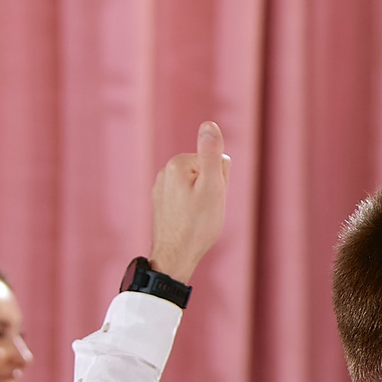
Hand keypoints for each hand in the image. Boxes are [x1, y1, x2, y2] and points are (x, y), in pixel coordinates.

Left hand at [149, 120, 229, 281]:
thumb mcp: (213, 187)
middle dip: (212, 188)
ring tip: (199, 218)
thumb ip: (211, 154)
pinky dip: (192, 208)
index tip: (212, 198)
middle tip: (207, 209)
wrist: (175, 256)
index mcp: (177, 163)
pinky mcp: (161, 203)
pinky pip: (186, 198)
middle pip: (205, 171)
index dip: (220, 181)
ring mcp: (161, 188)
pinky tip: (190, 222)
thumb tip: (209, 124)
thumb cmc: (197, 224)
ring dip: (203, 199)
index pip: (215, 161)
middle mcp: (165, 172)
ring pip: (196, 186)